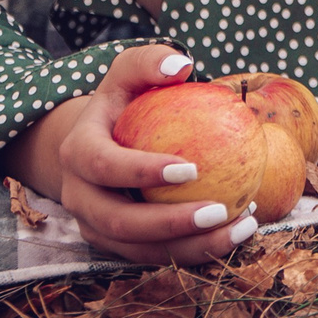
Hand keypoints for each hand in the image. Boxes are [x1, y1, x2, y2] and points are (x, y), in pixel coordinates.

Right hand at [6, 47, 259, 263]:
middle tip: (220, 211)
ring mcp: (94, 225)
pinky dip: (195, 249)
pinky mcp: (116, 244)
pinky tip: (238, 230)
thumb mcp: (128, 73)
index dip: (141, 172)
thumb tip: (181, 66)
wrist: (96, 144)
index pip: (103, 166)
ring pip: (138, 250)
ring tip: (241, 228)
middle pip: (117, 222)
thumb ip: (149, 62)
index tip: (192, 168)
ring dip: (190, 247)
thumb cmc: (123, 102)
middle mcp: (78, 196)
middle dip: (168, 224)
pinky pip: (155, 255)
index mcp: (76, 152)